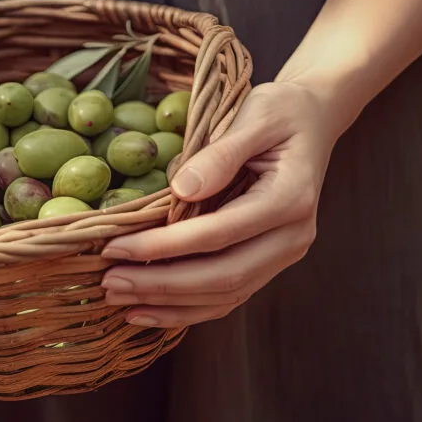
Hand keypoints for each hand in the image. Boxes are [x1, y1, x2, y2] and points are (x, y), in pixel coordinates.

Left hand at [100, 81, 341, 327]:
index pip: (219, 233)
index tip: (116, 246)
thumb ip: (221, 152)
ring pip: (225, 295)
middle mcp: (293, 237)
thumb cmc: (282, 111)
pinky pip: (228, 296)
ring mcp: (283, 254)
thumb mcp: (255, 114)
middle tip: (109, 282)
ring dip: (169, 303)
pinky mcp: (268, 261)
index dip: (165, 245)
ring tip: (118, 298)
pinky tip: (148, 310)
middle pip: (223, 276)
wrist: (313, 121)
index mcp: (291, 199)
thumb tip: (181, 189)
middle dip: (160, 284)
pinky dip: (187, 309)